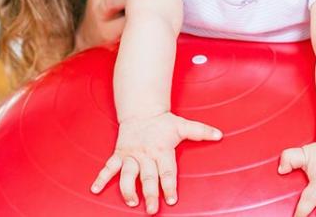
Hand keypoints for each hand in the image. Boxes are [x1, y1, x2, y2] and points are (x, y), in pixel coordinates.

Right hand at [91, 112, 222, 213]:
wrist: (140, 109)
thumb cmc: (162, 122)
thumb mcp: (182, 125)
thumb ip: (200, 131)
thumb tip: (220, 135)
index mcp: (161, 149)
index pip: (166, 170)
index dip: (169, 184)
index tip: (172, 199)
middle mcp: (145, 153)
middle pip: (147, 175)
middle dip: (150, 192)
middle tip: (152, 209)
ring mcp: (131, 154)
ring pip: (127, 173)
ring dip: (128, 188)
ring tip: (132, 201)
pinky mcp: (119, 154)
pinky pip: (109, 167)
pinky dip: (101, 177)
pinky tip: (95, 189)